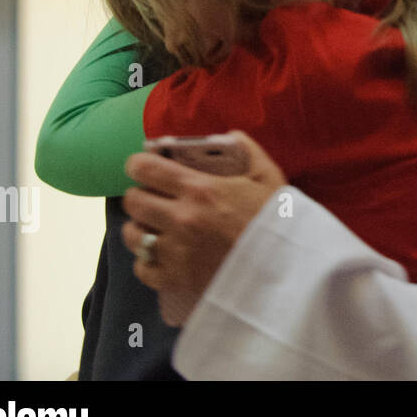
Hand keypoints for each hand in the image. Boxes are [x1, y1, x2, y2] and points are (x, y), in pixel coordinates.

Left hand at [121, 130, 286, 325]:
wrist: (285, 272)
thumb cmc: (278, 222)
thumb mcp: (270, 179)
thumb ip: (249, 151)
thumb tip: (231, 136)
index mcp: (200, 190)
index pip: (146, 169)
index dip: (138, 164)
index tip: (143, 166)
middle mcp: (180, 218)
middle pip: (133, 202)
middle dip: (140, 194)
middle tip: (154, 197)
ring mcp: (174, 252)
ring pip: (132, 235)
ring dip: (140, 226)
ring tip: (154, 226)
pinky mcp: (174, 280)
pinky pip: (142, 268)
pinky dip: (147, 260)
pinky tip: (161, 255)